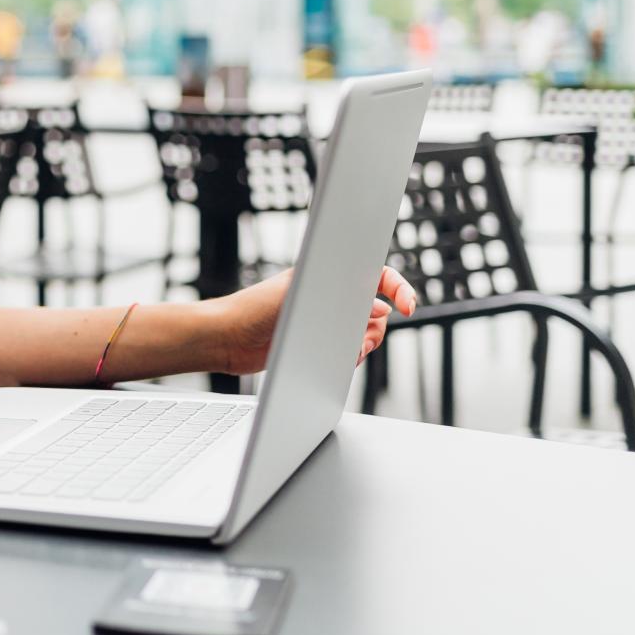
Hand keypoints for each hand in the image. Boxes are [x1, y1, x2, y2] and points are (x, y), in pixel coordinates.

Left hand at [211, 265, 416, 374]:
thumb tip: (378, 308)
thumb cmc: (253, 308)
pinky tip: (335, 362)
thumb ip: (338, 299)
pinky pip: (350, 352)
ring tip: (345, 352)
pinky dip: (350, 358)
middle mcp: (331, 294)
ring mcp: (326, 321)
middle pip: (377, 310)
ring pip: (366, 334)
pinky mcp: (319, 344)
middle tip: (360, 340)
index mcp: (328, 272)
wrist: (227, 339)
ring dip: (363, 344)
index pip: (377, 274)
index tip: (408, 306)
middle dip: (376, 326)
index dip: (398, 288)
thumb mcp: (297, 295)